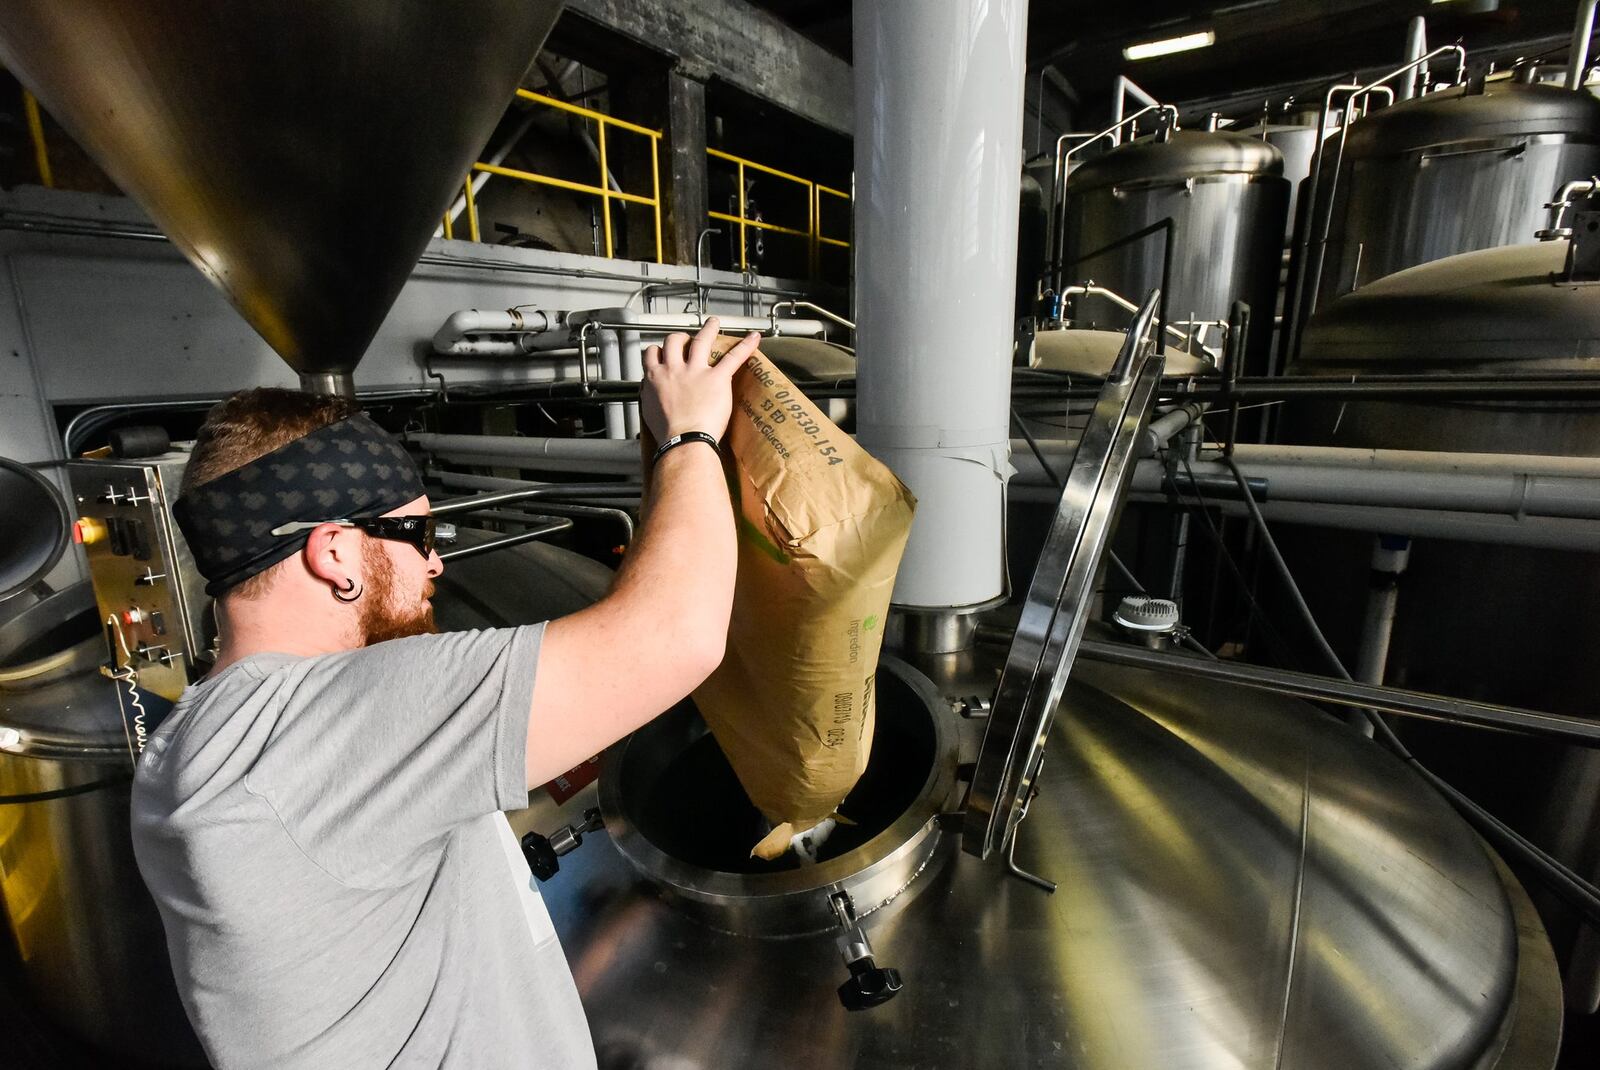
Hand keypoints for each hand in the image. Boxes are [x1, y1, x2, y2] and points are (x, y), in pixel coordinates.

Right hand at [640, 318, 759, 442]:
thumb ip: (650, 396)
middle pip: (673, 341)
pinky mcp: (716, 378)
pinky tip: (753, 338)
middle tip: (686, 339)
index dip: (658, 350)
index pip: (652, 354)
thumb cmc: (667, 433)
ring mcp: (695, 371)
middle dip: (679, 338)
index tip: (663, 352)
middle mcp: (673, 369)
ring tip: (713, 324)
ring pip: (700, 341)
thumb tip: (651, 393)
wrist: (682, 440)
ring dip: (708, 330)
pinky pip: (733, 357)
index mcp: (655, 378)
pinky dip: (745, 346)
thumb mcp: (648, 411)